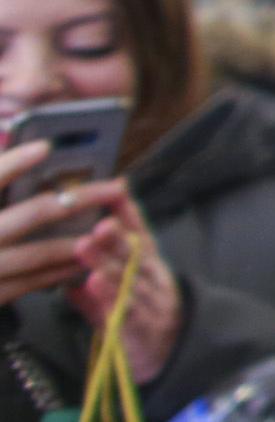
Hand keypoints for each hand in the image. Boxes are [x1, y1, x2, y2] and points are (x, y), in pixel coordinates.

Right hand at [0, 141, 123, 304]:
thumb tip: (4, 139)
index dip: (14, 162)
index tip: (45, 146)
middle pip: (33, 213)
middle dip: (80, 198)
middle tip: (116, 185)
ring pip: (39, 252)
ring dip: (80, 237)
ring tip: (110, 224)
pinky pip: (31, 282)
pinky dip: (60, 270)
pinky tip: (83, 258)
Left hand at [71, 202, 179, 382]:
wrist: (170, 359)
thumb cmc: (141, 322)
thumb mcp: (119, 296)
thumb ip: (94, 280)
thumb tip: (69, 261)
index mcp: (148, 268)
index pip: (140, 236)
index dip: (130, 214)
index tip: (116, 190)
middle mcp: (153, 282)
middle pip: (134, 256)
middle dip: (115, 238)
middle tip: (97, 221)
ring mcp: (151, 306)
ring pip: (129, 282)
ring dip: (106, 262)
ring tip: (85, 245)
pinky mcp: (142, 332)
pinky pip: (126, 313)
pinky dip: (110, 297)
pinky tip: (93, 284)